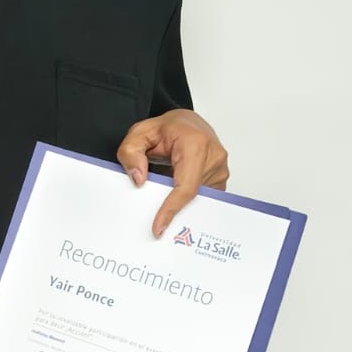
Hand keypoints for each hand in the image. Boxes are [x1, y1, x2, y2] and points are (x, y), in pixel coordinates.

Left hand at [117, 110, 229, 237]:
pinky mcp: (221, 179)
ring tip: (164, 197)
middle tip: (152, 219)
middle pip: (191, 196)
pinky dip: (188, 202)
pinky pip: (204, 199)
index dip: (171, 209)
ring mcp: (221, 169)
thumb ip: (130, 153)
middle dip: (171, 209)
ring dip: (180, 204)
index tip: (158, 227)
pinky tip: (176, 198)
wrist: (188, 123)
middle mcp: (214, 157)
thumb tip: (139, 179)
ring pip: (198, 200)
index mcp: (195, 144)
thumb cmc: (168, 128)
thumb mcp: (139, 133)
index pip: (185, 186)